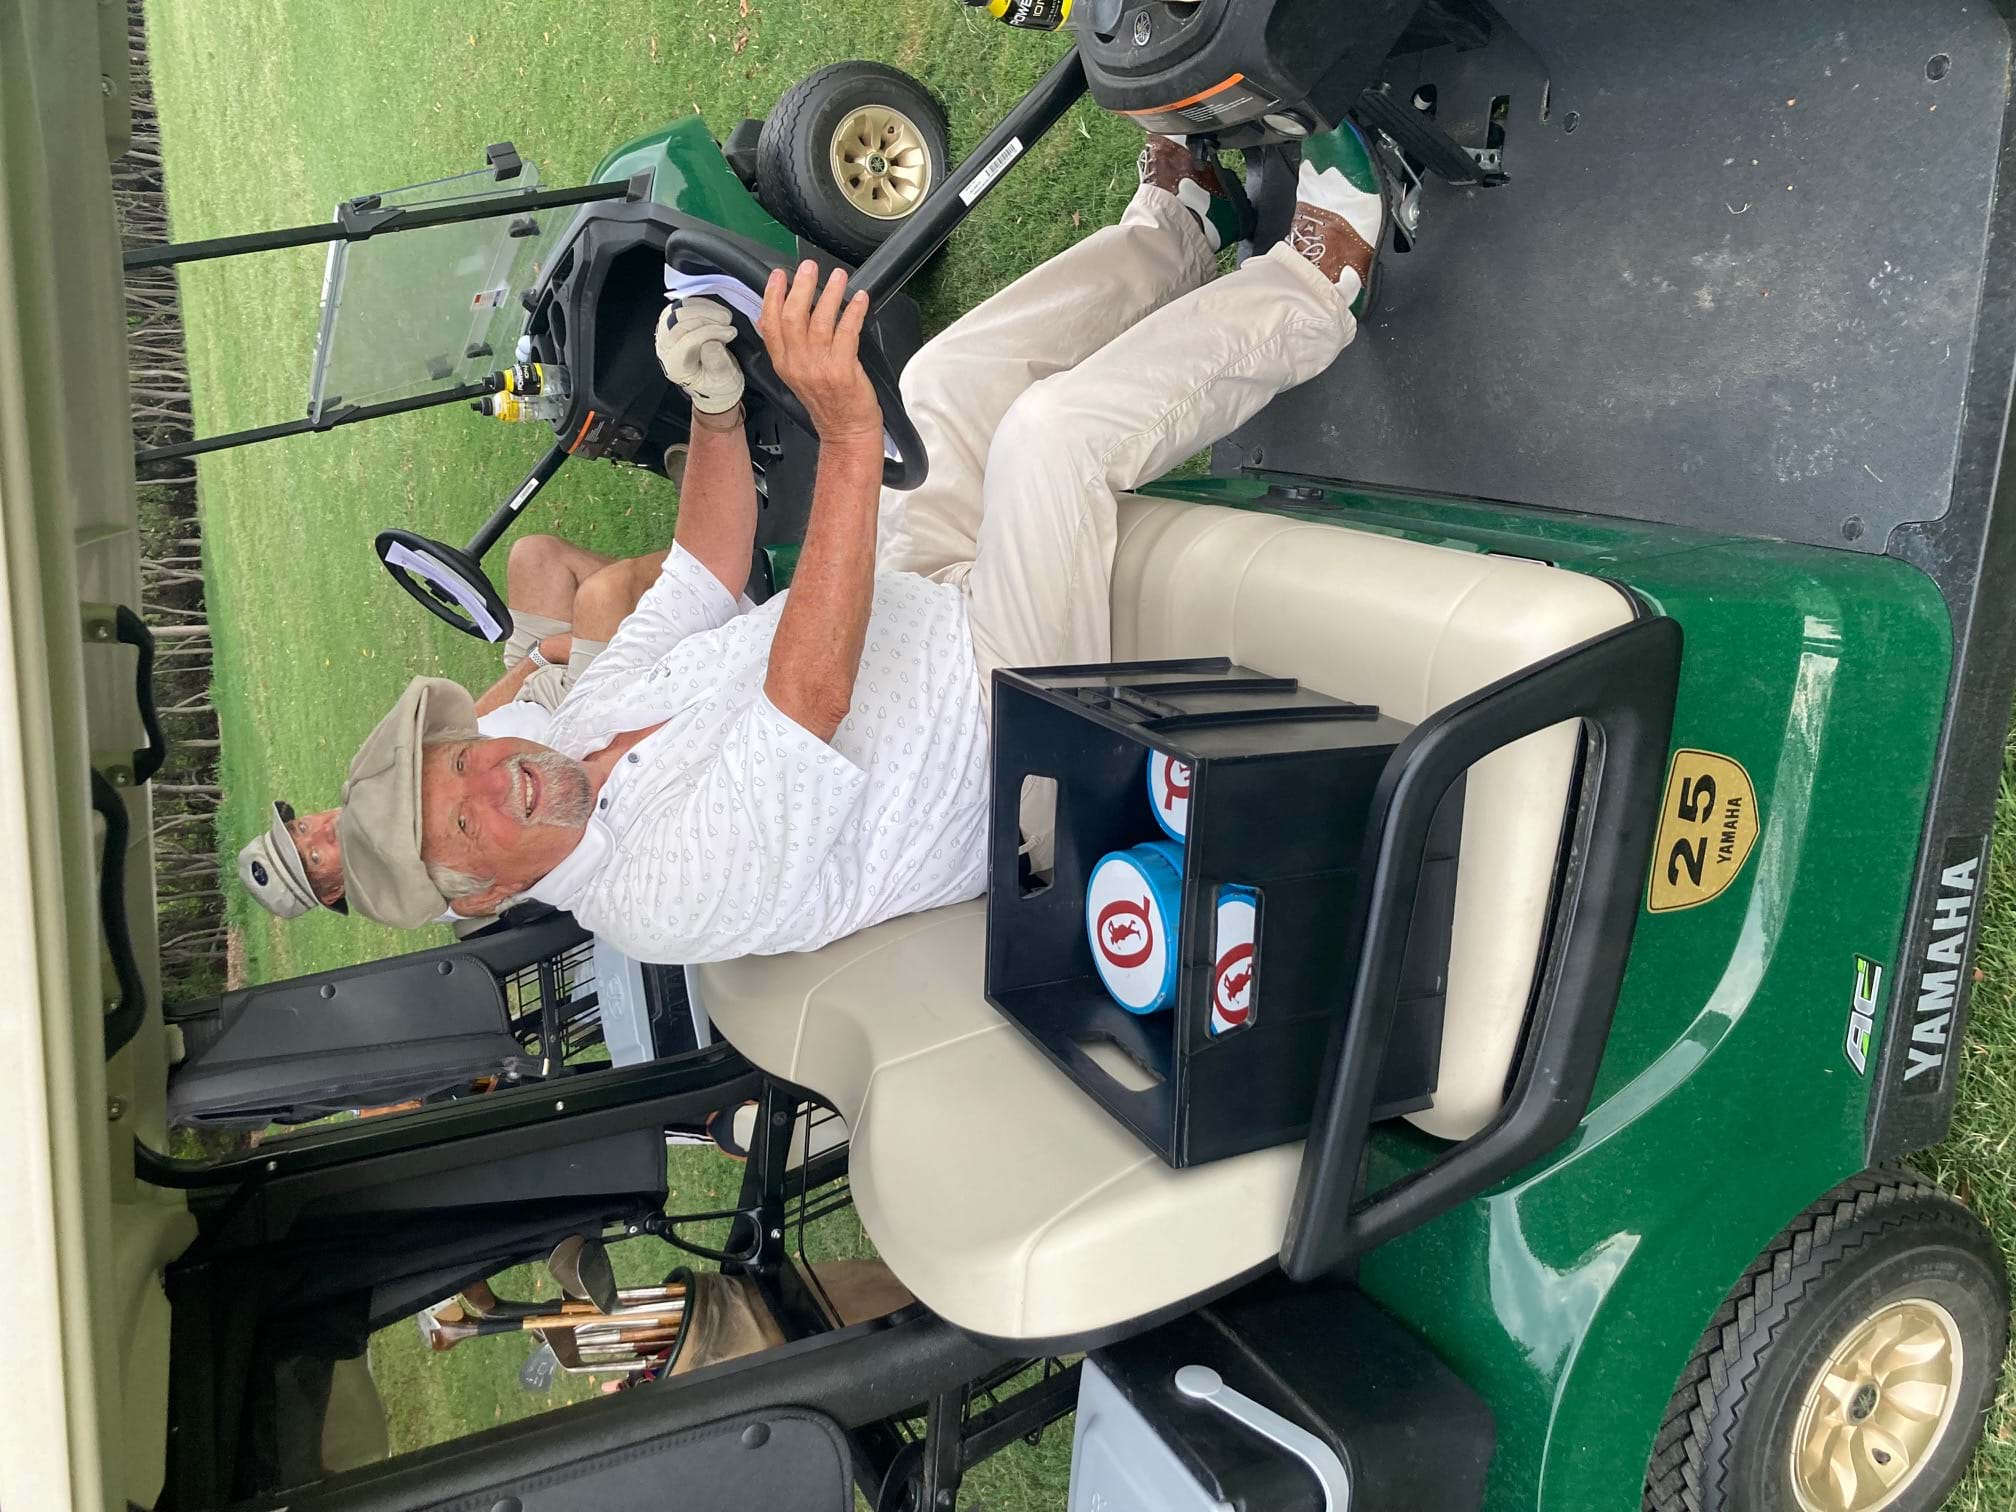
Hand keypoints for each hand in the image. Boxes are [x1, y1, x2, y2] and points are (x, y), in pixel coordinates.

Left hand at [654, 296, 743, 414]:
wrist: (713, 382)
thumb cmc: (718, 384)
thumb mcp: (724, 380)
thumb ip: (718, 364)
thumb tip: (712, 343)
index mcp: (675, 365)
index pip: (687, 341)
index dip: (710, 332)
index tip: (731, 332)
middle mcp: (665, 347)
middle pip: (678, 321)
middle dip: (706, 317)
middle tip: (728, 322)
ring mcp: (666, 331)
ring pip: (678, 309)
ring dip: (703, 307)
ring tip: (724, 316)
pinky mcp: (673, 320)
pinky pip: (682, 303)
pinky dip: (701, 302)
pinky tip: (717, 310)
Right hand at [759, 261, 880, 445]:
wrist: (846, 431)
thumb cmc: (827, 402)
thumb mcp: (796, 374)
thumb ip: (786, 347)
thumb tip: (775, 314)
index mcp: (783, 363)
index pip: (770, 324)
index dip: (772, 296)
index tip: (779, 275)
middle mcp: (798, 364)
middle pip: (793, 317)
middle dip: (801, 287)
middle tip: (809, 267)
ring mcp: (820, 367)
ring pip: (820, 321)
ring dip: (830, 294)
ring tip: (837, 276)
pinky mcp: (843, 370)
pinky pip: (847, 332)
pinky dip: (854, 311)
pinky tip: (860, 298)